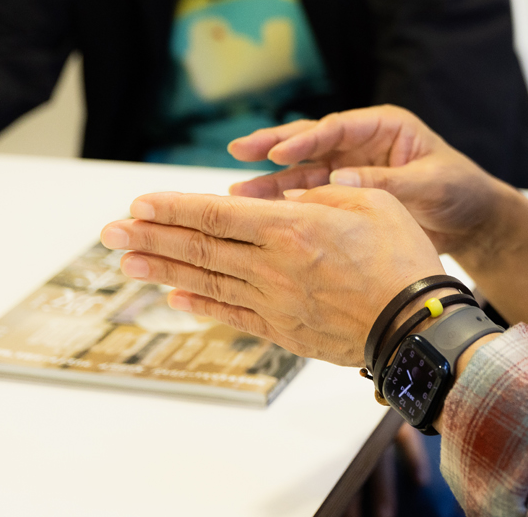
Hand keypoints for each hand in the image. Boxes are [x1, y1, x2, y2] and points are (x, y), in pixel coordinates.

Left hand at [99, 185, 441, 365]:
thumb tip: (290, 200)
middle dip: (150, 237)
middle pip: (200, 248)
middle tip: (111, 232)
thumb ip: (324, 197)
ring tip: (126, 262)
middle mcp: (272, 265)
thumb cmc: (403, 260)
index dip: (174, 208)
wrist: (415, 324)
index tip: (139, 203)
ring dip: (162, 270)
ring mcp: (274, 301)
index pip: (217, 214)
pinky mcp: (283, 329)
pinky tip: (176, 296)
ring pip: (206, 281)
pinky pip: (231, 314)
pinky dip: (200, 304)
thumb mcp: (373, 202)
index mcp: (292, 228)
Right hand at [225, 106, 505, 259]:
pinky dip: (287, 204)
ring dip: (273, 181)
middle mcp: (363, 143)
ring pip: (304, 172)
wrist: (473, 221)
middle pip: (312, 141)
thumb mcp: (429, 184)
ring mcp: (352, 168)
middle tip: (239, 149)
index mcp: (386, 127)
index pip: (339, 127)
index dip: (307, 138)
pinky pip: (312, 196)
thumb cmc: (460, 191)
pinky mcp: (347, 194)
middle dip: (275, 146)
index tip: (278, 150)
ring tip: (239, 191)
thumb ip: (387, 181)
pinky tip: (261, 213)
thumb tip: (339, 178)